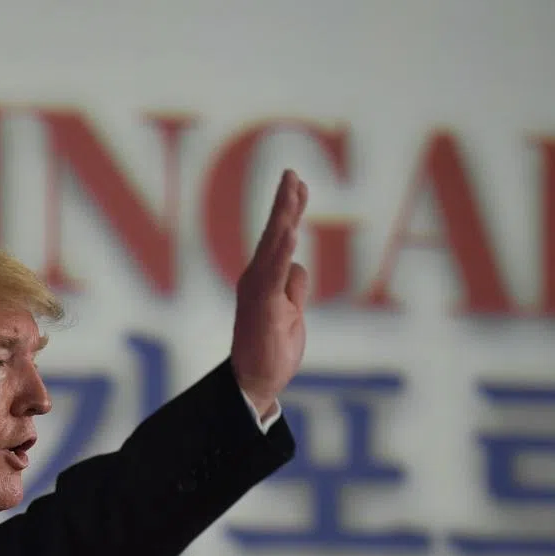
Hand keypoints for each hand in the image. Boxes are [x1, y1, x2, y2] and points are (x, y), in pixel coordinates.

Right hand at [230, 169, 309, 417]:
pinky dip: (282, 253)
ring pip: (272, 248)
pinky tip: (290, 232)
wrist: (256, 383)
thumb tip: (298, 266)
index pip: (279, 238)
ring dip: (282, 219)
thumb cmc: (271, 351)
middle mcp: (256, 280)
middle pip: (272, 234)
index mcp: (264, 279)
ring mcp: (257, 293)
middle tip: (292, 172)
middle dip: (284, 202)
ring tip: (291, 191)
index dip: (289, 210)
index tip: (298, 183)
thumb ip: (294, 287)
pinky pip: (274, 275)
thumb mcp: (292, 313)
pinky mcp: (262, 308)